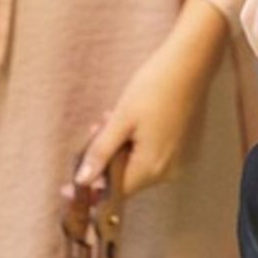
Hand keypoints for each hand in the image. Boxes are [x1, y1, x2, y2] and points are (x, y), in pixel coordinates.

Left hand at [74, 0, 228, 197]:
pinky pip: (152, 155)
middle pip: (126, 178)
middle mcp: (169, 171)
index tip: (67, 187)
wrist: (190, 65)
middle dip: (105, 159)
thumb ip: (100, 153)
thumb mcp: (120, 119)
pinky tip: (130, 121)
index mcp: (152, 167)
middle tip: (95, 129)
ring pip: (138, 164)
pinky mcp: (184, 148)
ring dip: (120, 148)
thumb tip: (82, 181)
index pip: (114, 192)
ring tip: (111, 118)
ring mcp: (179, 160)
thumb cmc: (155, 87)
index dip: (90, 190)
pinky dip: (137, 144)